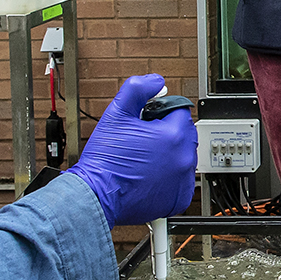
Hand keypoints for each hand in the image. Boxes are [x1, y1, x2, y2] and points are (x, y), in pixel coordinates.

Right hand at [65, 74, 198, 224]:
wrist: (96, 194)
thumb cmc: (105, 159)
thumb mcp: (117, 112)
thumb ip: (138, 89)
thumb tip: (155, 81)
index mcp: (173, 135)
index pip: (180, 111)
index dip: (161, 113)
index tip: (147, 122)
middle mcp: (183, 158)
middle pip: (184, 134)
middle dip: (167, 133)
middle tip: (142, 140)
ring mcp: (182, 180)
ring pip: (183, 157)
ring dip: (169, 154)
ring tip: (143, 159)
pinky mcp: (179, 198)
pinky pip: (181, 180)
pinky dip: (169, 177)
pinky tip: (149, 175)